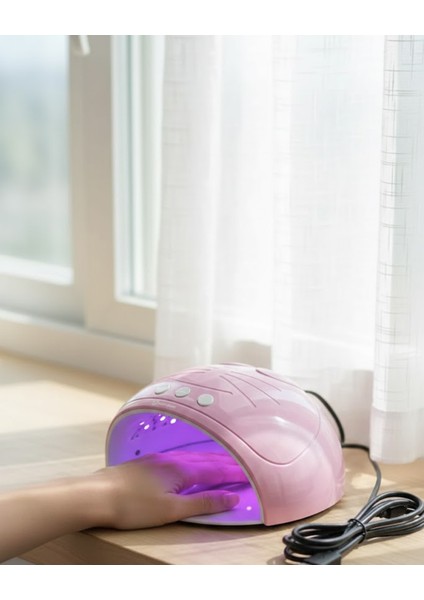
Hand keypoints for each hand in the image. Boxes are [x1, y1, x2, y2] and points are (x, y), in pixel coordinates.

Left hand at [97, 451, 248, 528]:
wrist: (96, 495)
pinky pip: (177, 457)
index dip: (233, 472)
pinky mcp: (146, 463)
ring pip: (190, 456)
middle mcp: (172, 460)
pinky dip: (192, 459)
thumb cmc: (133, 506)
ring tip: (220, 460)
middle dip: (224, 462)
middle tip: (241, 464)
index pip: (215, 470)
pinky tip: (186, 462)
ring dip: (208, 459)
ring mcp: (157, 459)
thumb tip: (231, 498)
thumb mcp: (172, 510)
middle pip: (204, 460)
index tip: (249, 473)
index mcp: (182, 470)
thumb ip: (202, 503)